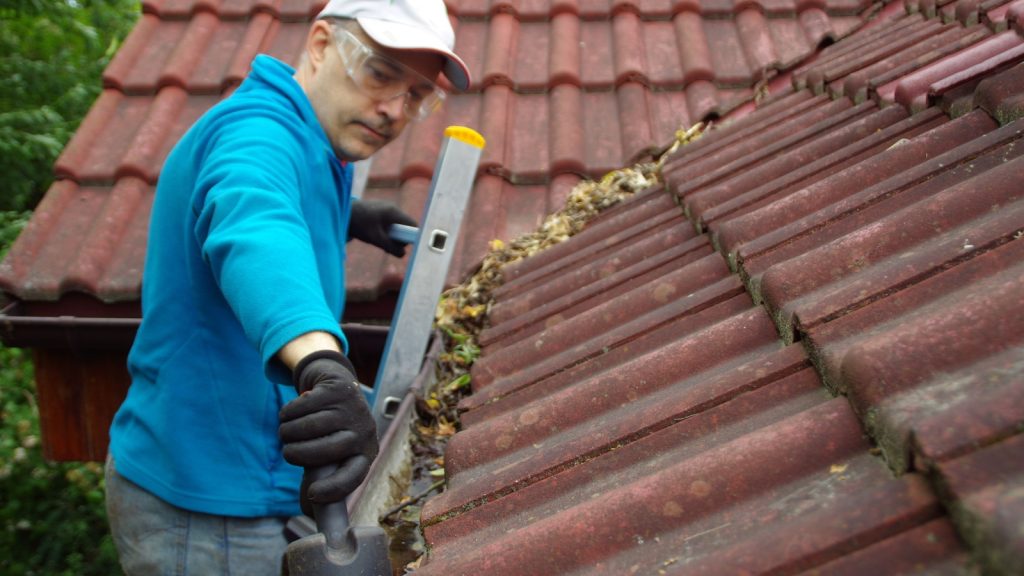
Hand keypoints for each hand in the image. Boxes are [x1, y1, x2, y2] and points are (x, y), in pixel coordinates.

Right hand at [279, 351, 377, 512]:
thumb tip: (307, 511)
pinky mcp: (338, 390)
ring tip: (285, 432)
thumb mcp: (331, 453)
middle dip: (296, 454)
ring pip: (307, 427)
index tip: (313, 494)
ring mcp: (353, 409)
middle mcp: (364, 432)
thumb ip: (320, 476)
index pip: (354, 476)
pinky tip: (289, 414)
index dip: (334, 488)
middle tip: (287, 452)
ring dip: (287, 432)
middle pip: (325, 451)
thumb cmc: (331, 430)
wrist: (337, 386)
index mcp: (365, 453)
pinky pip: (300, 407)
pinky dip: (287, 413)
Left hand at [349, 199, 416, 256]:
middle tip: (386, 244)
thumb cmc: (359, 225)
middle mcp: (393, 208)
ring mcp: (386, 207)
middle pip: (405, 226)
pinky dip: (385, 230)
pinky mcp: (380, 209)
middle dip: (398, 238)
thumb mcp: (375, 239)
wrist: (342, 212)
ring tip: (378, 239)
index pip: (412, 225)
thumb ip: (390, 247)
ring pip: (397, 225)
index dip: (410, 237)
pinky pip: (389, 222)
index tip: (400, 245)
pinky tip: (374, 233)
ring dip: (391, 235)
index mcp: (394, 213)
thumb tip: (403, 254)